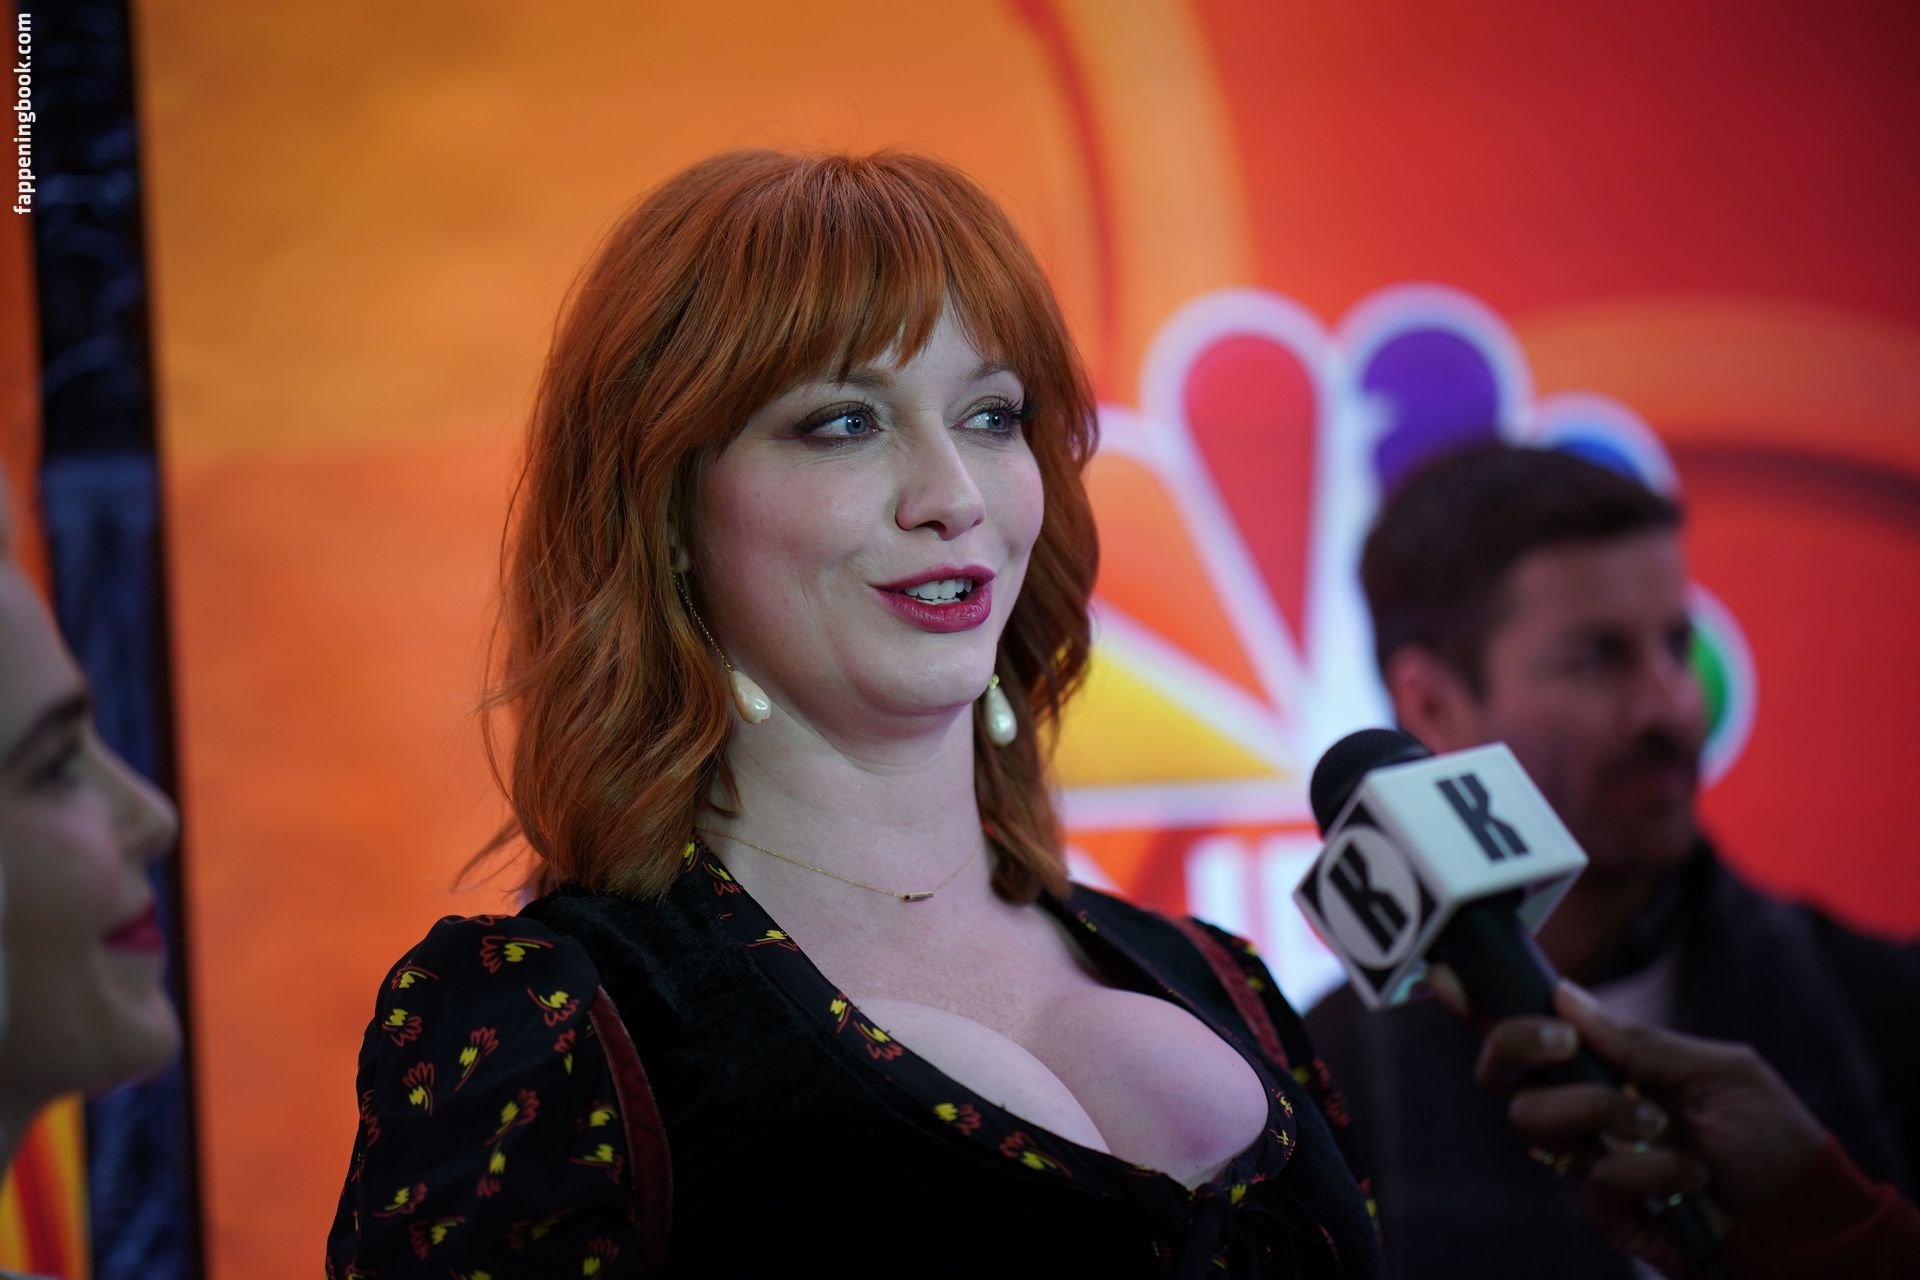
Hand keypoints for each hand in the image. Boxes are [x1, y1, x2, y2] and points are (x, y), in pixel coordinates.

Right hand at [1465, 978, 1827, 1274]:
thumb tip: (1564, 998)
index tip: (1448, 978)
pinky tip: (1688, 1173)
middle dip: (1520, 1047)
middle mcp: (1586, 1104)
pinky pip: (1591, 1181)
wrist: (1804, 1220)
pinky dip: (1645, 1171)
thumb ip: (1640, 1040)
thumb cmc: (1770, 1136)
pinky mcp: (1607, 1208)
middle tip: (1568, 1048)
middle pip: (1502, 1071)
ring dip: (1599, 1113)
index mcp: (1609, 1060)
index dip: (1479, 1002)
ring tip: (1662, 1124)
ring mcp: (1591, 1156)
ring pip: (1533, 1121)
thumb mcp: (1719, 1070)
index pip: (1530, 1027)